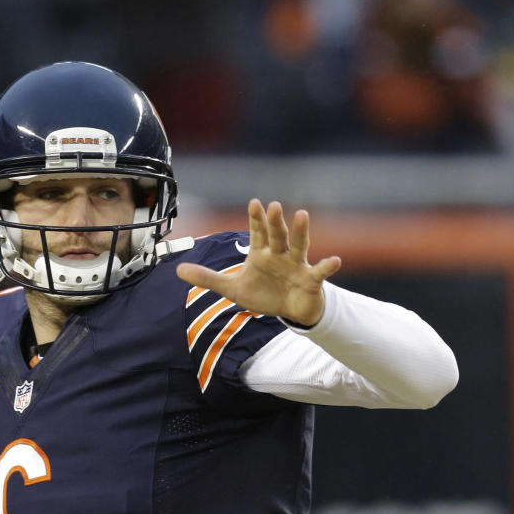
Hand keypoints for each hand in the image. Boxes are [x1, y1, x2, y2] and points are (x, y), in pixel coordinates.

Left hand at [176, 199, 340, 325]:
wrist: (287, 310)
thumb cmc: (263, 293)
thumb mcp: (231, 288)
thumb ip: (206, 278)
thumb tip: (177, 270)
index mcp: (261, 253)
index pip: (258, 232)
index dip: (256, 219)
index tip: (254, 203)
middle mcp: (279, 254)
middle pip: (277, 235)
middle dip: (275, 221)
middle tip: (274, 205)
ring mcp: (296, 265)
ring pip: (299, 246)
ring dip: (301, 232)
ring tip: (302, 215)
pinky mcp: (310, 280)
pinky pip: (319, 272)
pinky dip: (327, 266)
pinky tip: (335, 260)